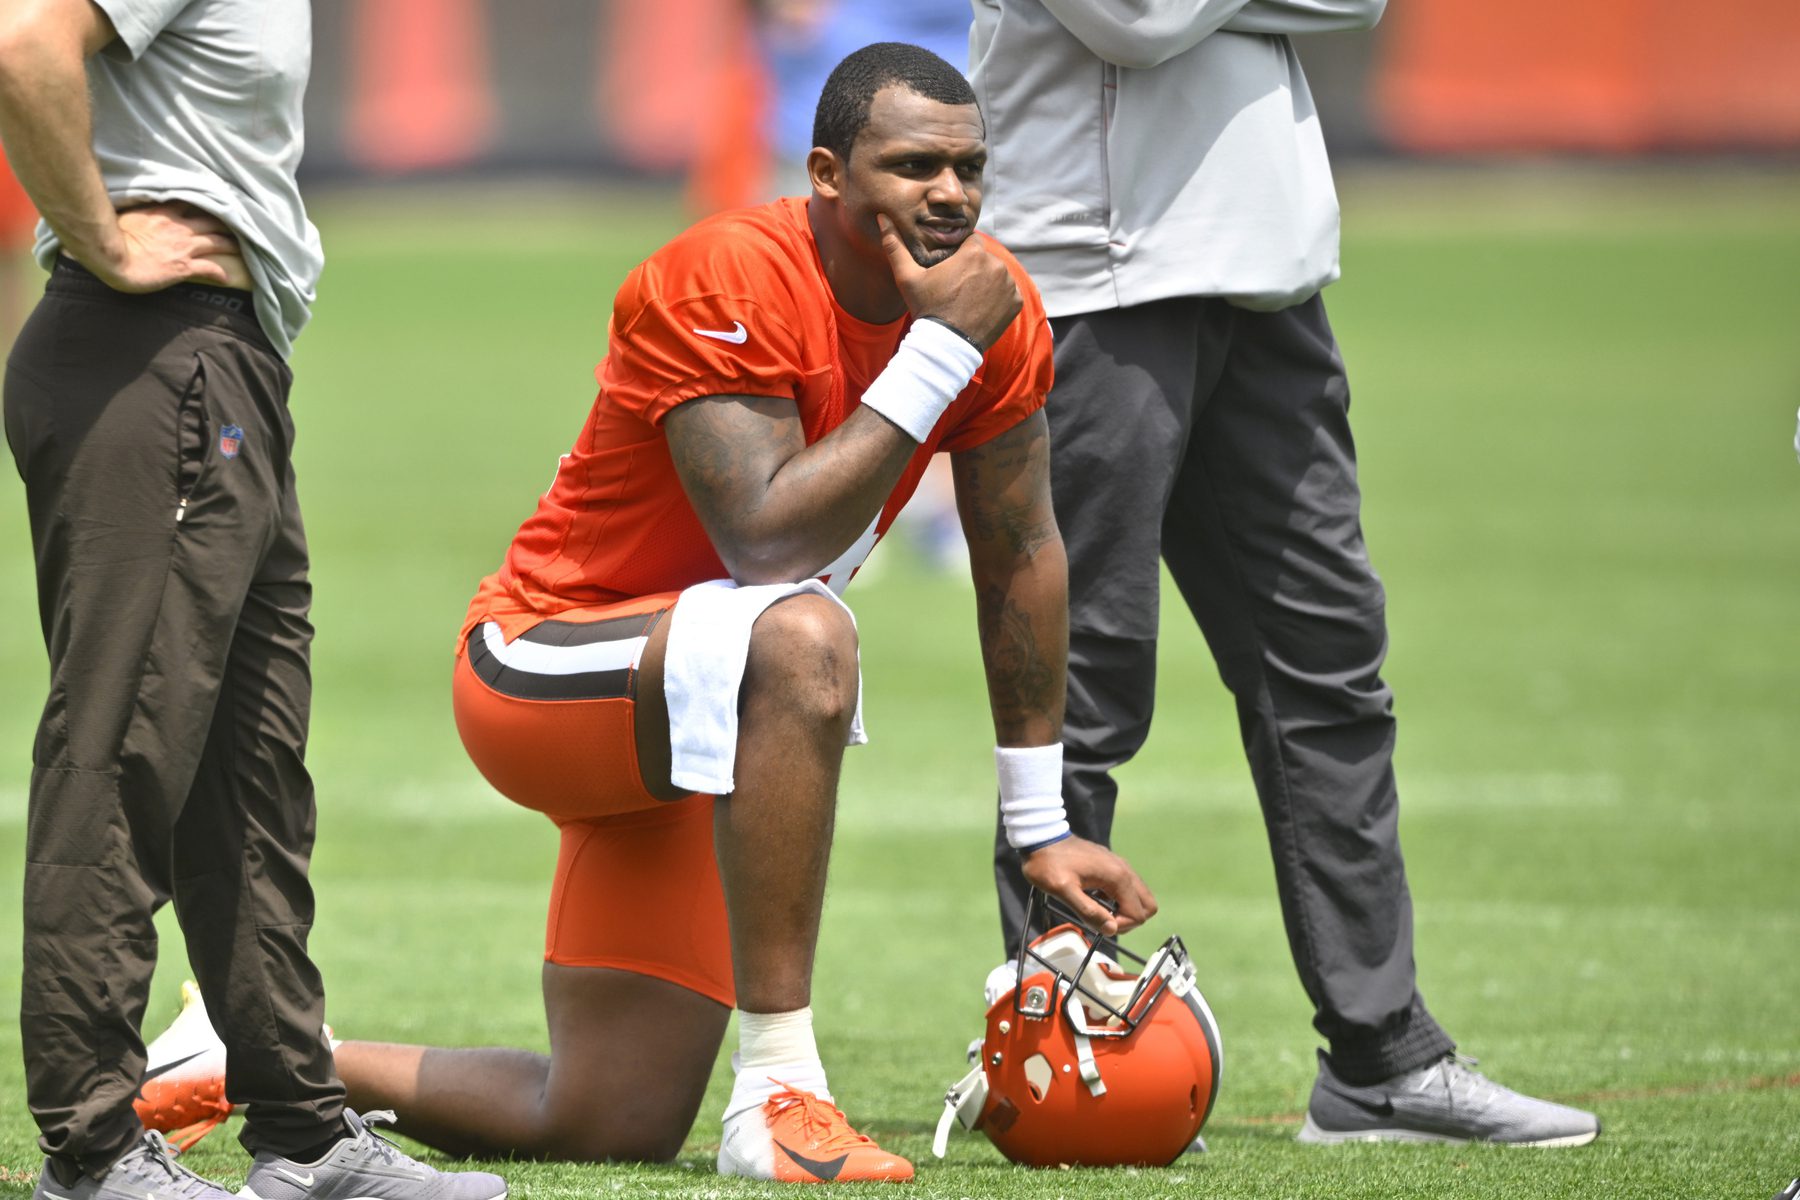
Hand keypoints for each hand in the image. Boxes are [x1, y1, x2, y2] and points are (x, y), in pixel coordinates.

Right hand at [90, 203, 249, 292]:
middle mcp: (178, 226)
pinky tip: (226, 278)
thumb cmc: (111, 236)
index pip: (192, 202)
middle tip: (237, 226)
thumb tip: (141, 211)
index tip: (217, 204)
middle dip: (226, 223)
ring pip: (216, 241)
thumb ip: (141, 211)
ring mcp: (184, 246)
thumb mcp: (127, 215)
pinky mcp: (184, 266)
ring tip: (240, 247)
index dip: (207, 204)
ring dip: (230, 244)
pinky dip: (220, 273)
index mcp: (163, 211)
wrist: (112, 257)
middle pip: (211, 220)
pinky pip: (210, 268)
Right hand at [878, 213, 1020, 349]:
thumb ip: (895, 245)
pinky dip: (999, 299)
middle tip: (957, 288)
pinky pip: (1009, 294)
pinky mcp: (1016, 302)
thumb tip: (882, 217)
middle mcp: (996, 264)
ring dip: (987, 282)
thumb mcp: (906, 277)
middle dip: (974, 269)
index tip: (950, 270)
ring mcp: (1009, 284)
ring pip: (997, 275)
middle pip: (984, 259)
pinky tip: (982, 309)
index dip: (959, 254)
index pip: (970, 242)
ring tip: (969, 299)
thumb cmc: (926, 308)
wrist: (946, 345)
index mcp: (973, 252)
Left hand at [1019, 836, 1157, 938]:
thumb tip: (1111, 929)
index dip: (1121, 926)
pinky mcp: (1112, 865)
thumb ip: (1088, 911)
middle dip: (1130, 920)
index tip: (1098, 925)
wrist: (1042, 837)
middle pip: (1148, 905)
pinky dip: (1118, 900)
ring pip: (1139, 897)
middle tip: (1105, 921)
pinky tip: (1096, 899)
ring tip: (1099, 912)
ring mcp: (1120, 866)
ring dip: (1124, 910)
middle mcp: (1125, 870)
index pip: (1138, 914)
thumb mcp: (1063, 891)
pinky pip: (1127, 888)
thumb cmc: (1049, 865)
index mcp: (1117, 877)